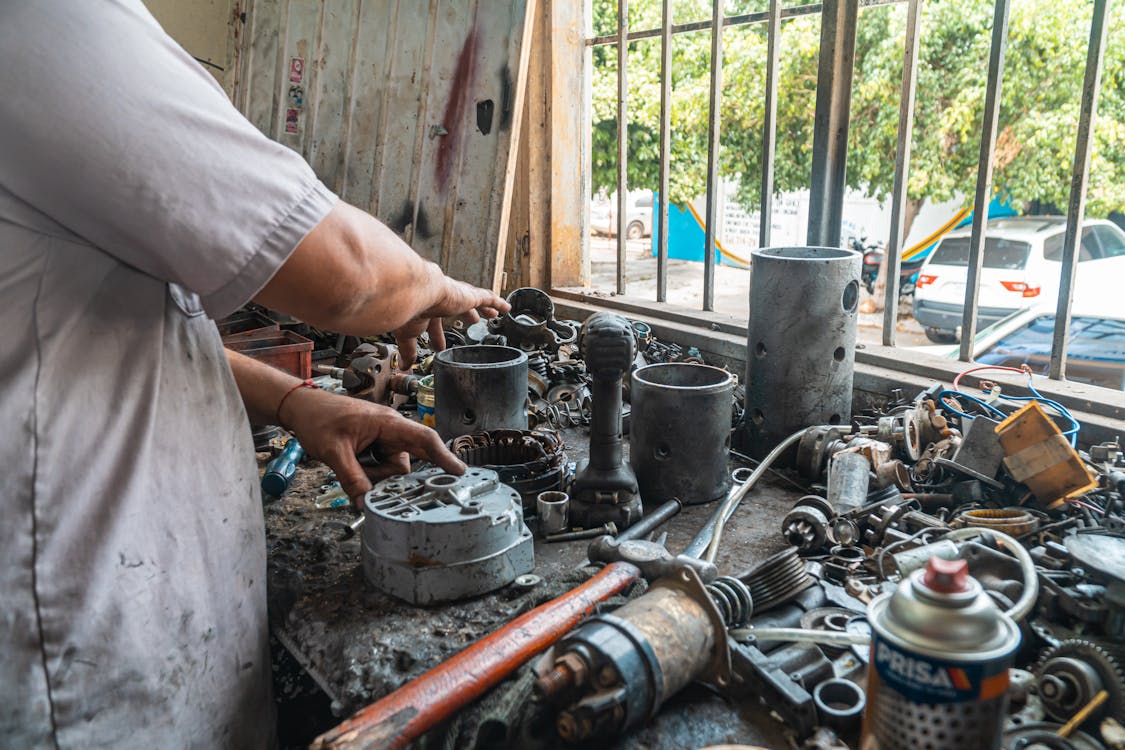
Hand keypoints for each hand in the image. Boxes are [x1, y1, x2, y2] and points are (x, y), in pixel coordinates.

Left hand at [278, 386, 465, 507]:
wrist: (301, 408)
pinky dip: (368, 473)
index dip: (444, 456)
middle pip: (406, 463)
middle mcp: (390, 431)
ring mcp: (382, 440)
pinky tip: (351, 466)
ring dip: (372, 475)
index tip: (459, 472)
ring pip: (391, 470)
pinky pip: (380, 468)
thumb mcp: (333, 451)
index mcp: (388, 423)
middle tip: (362, 473)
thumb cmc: (319, 418)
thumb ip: (352, 478)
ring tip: (348, 463)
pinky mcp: (374, 447)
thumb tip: (365, 503)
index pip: (424, 438)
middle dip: (385, 475)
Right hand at [394, 277, 509, 366]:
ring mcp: (457, 296)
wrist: (417, 292)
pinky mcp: (470, 295)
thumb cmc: (410, 310)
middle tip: (472, 321)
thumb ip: (409, 350)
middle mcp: (442, 299)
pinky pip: (488, 298)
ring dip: (483, 308)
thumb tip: (406, 365)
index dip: (437, 336)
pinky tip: (507, 308)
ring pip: (474, 301)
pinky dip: (498, 303)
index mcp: (426, 307)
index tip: (439, 346)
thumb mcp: (409, 335)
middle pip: (458, 307)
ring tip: (491, 314)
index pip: (434, 322)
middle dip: (465, 314)